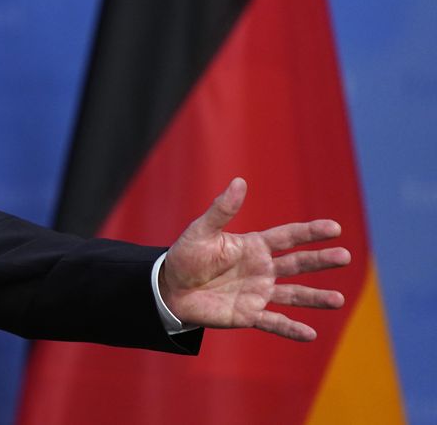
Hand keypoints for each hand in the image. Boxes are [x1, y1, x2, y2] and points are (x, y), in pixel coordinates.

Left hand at [159, 177, 350, 340]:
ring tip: (338, 300)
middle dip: (321, 261)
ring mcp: (258, 292)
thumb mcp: (201, 231)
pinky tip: (310, 334)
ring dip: (315, 298)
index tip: (335, 228)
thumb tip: (239, 181)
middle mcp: (262, 269)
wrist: (170, 288)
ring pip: (294, 295)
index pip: (288, 237)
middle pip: (298, 264)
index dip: (310, 232)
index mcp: (253, 246)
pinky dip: (291, 329)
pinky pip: (274, 322)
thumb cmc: (185, 256)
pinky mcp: (249, 314)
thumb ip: (222, 210)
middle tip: (345, 257)